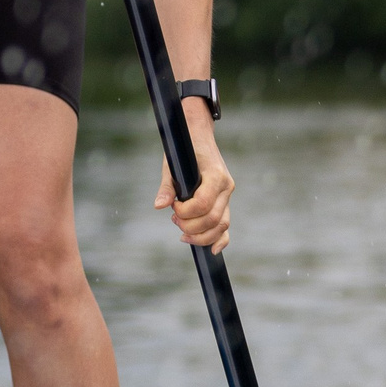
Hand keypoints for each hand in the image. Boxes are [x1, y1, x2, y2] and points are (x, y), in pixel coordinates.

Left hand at [154, 112, 233, 252]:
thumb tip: (159, 206)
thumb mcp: (171, 165)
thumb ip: (167, 187)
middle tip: (174, 219)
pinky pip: (226, 226)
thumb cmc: (182, 149)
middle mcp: (225, 187)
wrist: (198, 135)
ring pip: (222, 226)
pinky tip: (211, 250)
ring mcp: (227, 196)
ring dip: (201, 235)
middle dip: (191, 226)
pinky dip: (220, 239)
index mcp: (215, 176)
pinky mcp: (224, 202)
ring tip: (182, 232)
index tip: (173, 208)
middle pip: (213, 219)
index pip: (203, 204)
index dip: (186, 212)